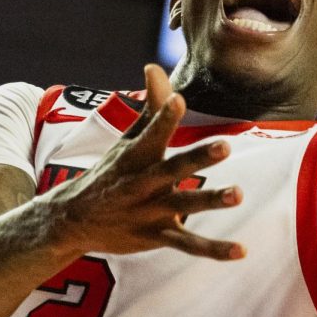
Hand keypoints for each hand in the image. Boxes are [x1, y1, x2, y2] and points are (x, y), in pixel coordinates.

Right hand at [47, 64, 245, 259]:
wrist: (75, 219)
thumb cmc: (112, 172)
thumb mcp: (128, 139)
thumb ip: (150, 106)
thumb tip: (154, 65)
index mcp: (136, 156)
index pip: (152, 133)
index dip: (165, 116)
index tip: (178, 98)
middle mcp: (144, 183)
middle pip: (174, 169)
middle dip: (198, 158)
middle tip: (224, 146)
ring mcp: (151, 212)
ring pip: (185, 207)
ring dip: (211, 201)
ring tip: (239, 193)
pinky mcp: (158, 236)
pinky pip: (189, 244)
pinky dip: (215, 250)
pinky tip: (241, 251)